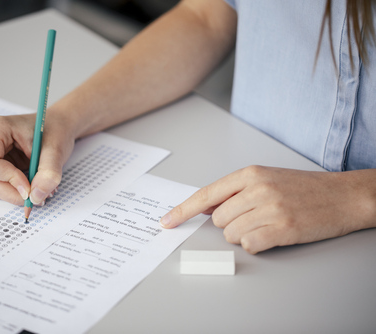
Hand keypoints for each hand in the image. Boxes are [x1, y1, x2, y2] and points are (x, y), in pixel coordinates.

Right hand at [0, 110, 76, 205]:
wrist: (57, 126)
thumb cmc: (55, 131)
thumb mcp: (56, 151)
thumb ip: (48, 174)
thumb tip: (36, 197)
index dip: (10, 180)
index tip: (31, 189)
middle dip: (13, 192)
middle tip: (36, 197)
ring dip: (15, 193)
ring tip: (37, 188)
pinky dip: (14, 190)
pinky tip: (31, 184)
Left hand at [160, 166, 375, 253]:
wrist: (343, 196)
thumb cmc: (303, 188)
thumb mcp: (266, 179)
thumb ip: (234, 191)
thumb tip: (206, 207)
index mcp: (249, 174)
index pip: (206, 194)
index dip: (182, 211)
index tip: (166, 222)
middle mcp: (257, 188)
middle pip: (218, 220)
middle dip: (230, 224)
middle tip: (254, 218)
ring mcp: (270, 208)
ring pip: (231, 234)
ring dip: (245, 235)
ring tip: (268, 224)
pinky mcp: (282, 228)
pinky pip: (249, 245)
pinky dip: (257, 244)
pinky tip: (273, 234)